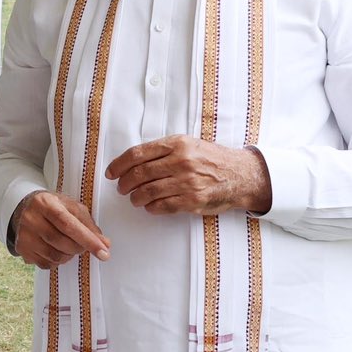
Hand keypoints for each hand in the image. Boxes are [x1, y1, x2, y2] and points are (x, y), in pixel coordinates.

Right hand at [11, 192, 108, 268]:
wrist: (24, 209)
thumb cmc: (52, 207)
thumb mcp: (71, 208)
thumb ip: (89, 225)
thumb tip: (105, 244)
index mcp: (45, 204)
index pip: (69, 224)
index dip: (88, 239)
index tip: (104, 252)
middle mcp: (31, 219)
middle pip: (62, 242)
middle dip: (79, 247)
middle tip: (83, 244)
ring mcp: (24, 236)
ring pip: (55, 256)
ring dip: (69, 255)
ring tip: (68, 245)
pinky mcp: (22, 249)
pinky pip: (46, 264)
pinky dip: (57, 261)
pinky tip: (56, 249)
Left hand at [105, 136, 269, 215]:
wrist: (240, 174)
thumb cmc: (212, 159)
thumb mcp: (189, 144)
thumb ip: (163, 150)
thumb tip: (133, 160)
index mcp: (177, 144)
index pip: (137, 154)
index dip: (118, 165)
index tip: (111, 172)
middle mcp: (181, 161)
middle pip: (138, 174)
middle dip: (124, 183)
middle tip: (121, 188)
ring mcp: (186, 182)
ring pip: (147, 192)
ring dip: (135, 197)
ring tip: (134, 198)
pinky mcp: (192, 200)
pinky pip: (162, 206)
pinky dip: (151, 208)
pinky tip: (149, 206)